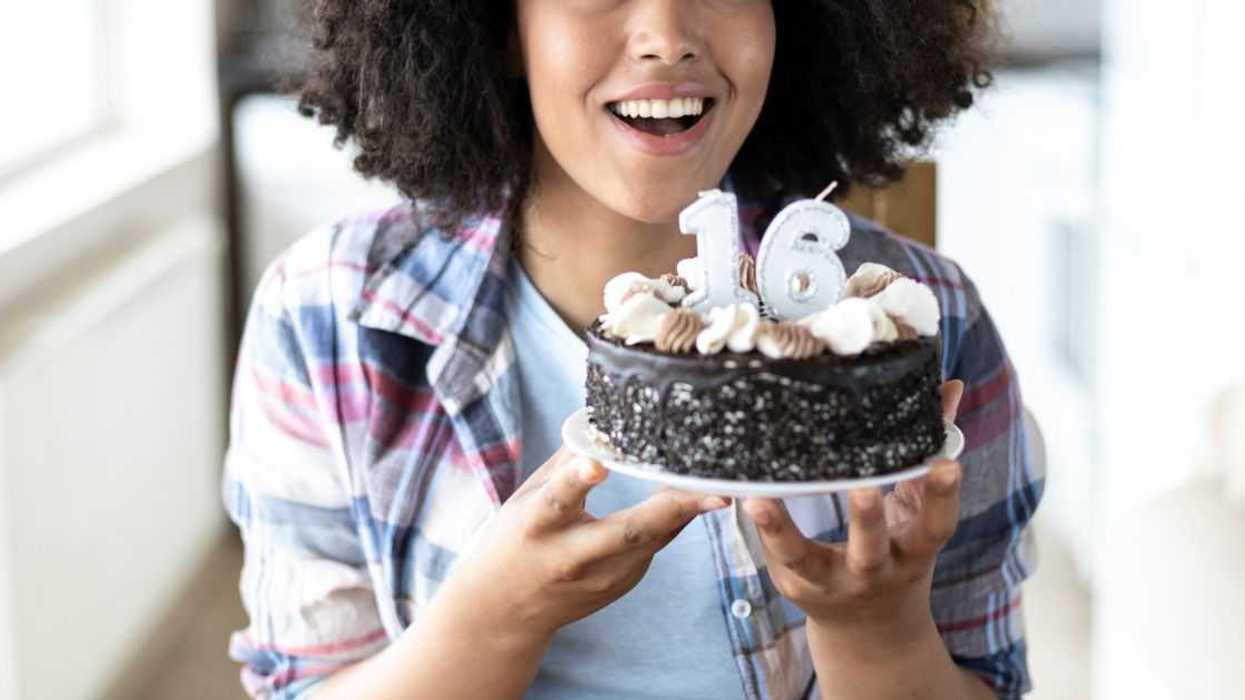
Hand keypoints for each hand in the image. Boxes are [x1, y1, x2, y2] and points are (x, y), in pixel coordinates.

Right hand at [437, 447, 729, 646]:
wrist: (503, 611)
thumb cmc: (514, 539)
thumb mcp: (528, 497)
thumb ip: (566, 461)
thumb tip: (602, 417)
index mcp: (537, 527)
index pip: (558, 500)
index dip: (577, 480)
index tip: (598, 463)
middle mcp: (571, 557)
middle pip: (628, 533)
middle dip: (674, 509)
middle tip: (715, 490)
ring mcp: (600, 578)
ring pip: (654, 540)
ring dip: (687, 511)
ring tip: (720, 485)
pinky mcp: (621, 584)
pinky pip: (655, 544)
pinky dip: (673, 518)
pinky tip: (694, 497)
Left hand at [741, 380, 964, 646]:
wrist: (868, 628)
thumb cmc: (896, 552)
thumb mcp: (917, 513)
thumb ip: (926, 453)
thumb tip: (949, 388)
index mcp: (913, 552)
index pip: (937, 526)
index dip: (943, 496)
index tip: (946, 463)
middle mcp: (875, 572)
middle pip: (871, 549)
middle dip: (867, 520)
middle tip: (863, 489)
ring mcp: (831, 583)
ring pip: (804, 559)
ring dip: (781, 531)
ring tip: (758, 501)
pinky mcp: (793, 585)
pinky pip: (774, 555)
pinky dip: (759, 529)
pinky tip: (743, 498)